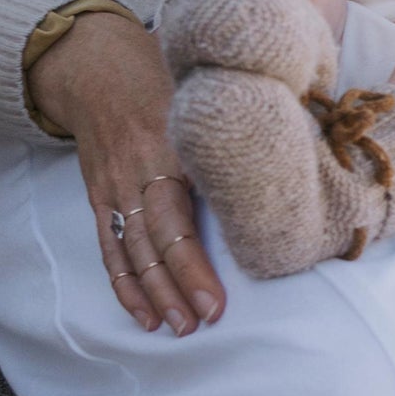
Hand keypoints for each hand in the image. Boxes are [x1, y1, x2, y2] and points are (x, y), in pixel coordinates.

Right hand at [27, 11, 225, 335]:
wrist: (93, 67)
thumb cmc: (162, 77)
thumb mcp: (201, 90)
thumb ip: (240, 124)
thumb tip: (301, 151)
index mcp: (171, 146)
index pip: (180, 217)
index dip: (196, 264)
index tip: (219, 301)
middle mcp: (139, 172)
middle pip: (156, 241)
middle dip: (179, 285)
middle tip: (203, 322)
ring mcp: (114, 188)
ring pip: (131, 252)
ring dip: (154, 294)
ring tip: (177, 328)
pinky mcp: (99, 199)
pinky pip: (110, 249)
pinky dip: (125, 285)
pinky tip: (145, 315)